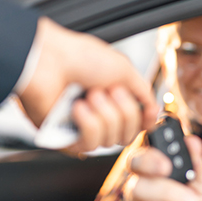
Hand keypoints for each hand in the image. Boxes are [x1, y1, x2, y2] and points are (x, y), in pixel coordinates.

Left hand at [18, 17, 158, 151]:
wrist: (47, 59)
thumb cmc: (78, 57)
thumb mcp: (125, 69)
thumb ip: (144, 94)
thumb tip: (154, 113)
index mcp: (113, 99)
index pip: (137, 124)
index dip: (144, 120)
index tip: (146, 113)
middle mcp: (99, 115)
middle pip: (128, 135)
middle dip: (123, 111)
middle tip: (108, 90)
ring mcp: (82, 128)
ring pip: (111, 140)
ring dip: (104, 114)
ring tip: (88, 94)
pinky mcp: (65, 139)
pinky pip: (90, 143)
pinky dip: (88, 122)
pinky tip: (77, 107)